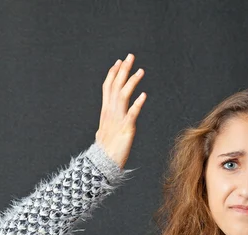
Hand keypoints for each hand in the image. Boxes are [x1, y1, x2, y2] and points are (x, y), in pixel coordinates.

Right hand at [95, 53, 146, 169]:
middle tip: (130, 56)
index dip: (113, 74)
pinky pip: (132, 114)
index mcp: (106, 111)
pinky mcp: (126, 129)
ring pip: (123, 96)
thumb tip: (107, 118)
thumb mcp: (105, 131)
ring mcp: (117, 120)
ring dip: (132, 82)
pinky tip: (144, 95)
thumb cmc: (106, 149)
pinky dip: (137, 104)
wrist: (103, 164)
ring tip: (141, 71)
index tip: (119, 62)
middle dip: (123, 71)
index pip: (108, 88)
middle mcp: (110, 112)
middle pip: (116, 87)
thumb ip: (108, 121)